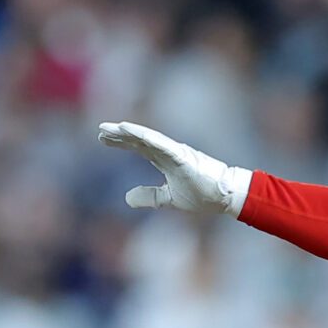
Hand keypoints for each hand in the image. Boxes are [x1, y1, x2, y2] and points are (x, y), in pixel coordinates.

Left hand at [96, 120, 250, 214]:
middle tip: (100, 129)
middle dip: (120, 134)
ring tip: (111, 128)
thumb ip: (150, 196)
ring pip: (148, 138)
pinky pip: (160, 144)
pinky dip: (145, 136)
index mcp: (166, 160)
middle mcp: (169, 152)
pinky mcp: (183, 156)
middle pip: (139, 140)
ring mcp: (176, 152)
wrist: (226, 196)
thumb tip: (126, 198)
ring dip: (129, 132)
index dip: (122, 142)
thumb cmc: (203, 195)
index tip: (103, 138)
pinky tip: (130, 130)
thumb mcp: (170, 199)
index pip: (139, 148)